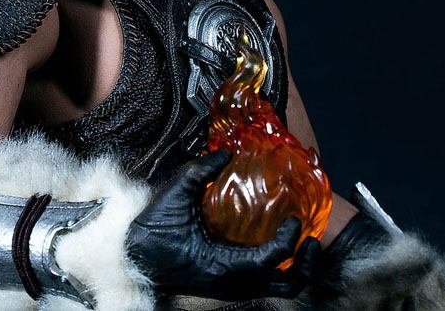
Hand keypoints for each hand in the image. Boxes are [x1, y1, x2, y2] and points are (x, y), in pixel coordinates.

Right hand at [125, 149, 306, 299]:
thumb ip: (201, 171)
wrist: (134, 259)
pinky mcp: (229, 286)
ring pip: (280, 289)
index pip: (272, 258)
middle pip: (288, 285)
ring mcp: (232, 288)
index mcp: (223, 266)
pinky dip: (280, 268)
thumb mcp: (176, 194)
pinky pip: (265, 284)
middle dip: (307, 263)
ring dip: (297, 269)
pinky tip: (276, 245)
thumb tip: (225, 153)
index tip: (294, 218)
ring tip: (300, 244)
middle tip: (310, 238)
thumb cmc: (153, 233)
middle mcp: (233, 283)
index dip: (289, 238)